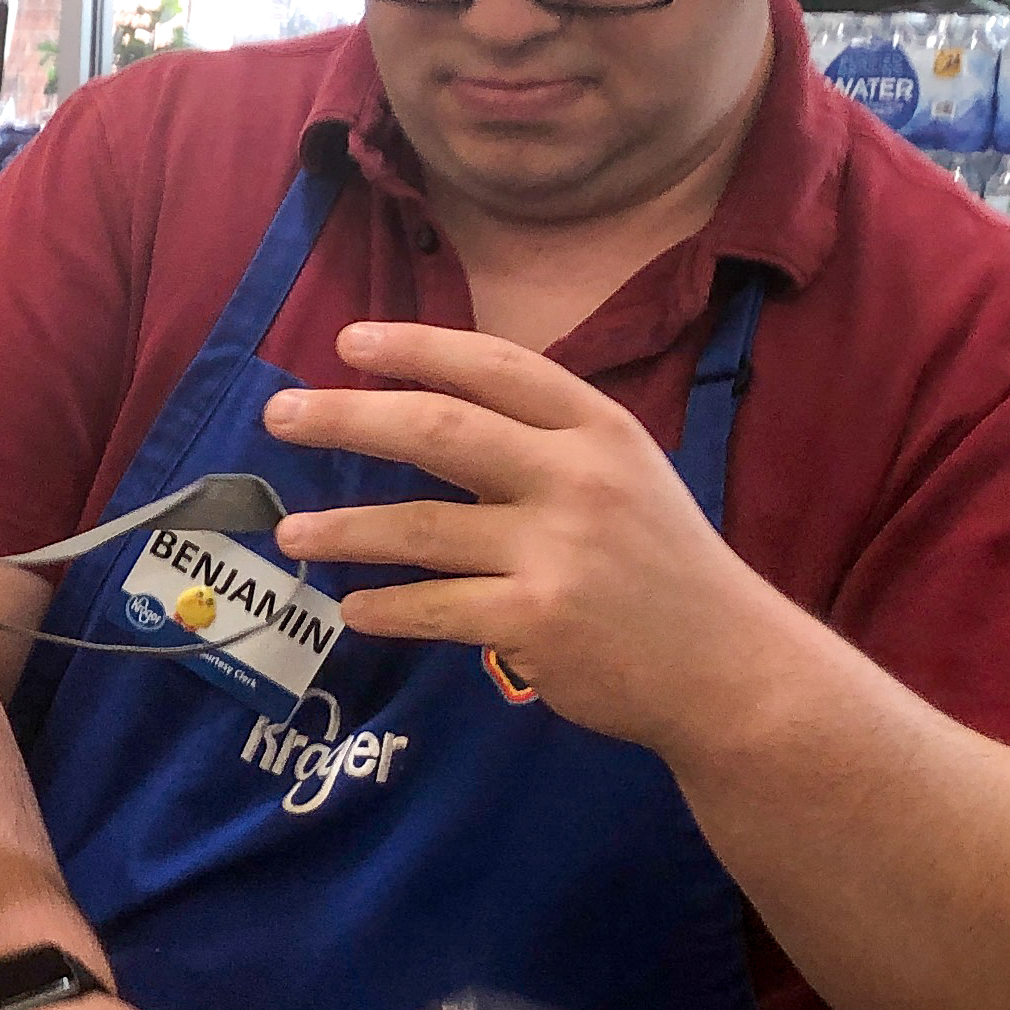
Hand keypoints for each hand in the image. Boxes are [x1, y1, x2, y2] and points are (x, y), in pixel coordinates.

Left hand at [262, 320, 816, 756]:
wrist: (730, 668)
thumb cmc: (662, 568)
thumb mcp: (626, 477)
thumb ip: (543, 443)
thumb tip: (428, 412)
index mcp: (599, 429)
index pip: (493, 367)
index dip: (416, 347)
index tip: (349, 341)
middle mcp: (577, 478)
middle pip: (436, 430)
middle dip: (347, 417)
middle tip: (280, 415)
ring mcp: (557, 551)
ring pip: (418, 528)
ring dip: (342, 530)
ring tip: (290, 533)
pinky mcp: (536, 621)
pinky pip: (433, 608)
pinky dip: (384, 608)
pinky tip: (353, 608)